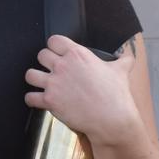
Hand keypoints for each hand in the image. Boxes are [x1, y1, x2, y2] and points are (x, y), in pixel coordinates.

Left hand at [24, 35, 140, 144]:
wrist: (112, 119)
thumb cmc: (116, 94)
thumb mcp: (121, 71)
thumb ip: (123, 59)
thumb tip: (128, 54)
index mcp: (77, 55)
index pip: (54, 40)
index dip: (55, 46)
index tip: (58, 53)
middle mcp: (63, 66)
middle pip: (40, 55)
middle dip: (45, 62)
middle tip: (52, 70)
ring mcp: (54, 83)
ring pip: (30, 74)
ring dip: (35, 79)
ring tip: (42, 83)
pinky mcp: (49, 101)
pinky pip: (29, 97)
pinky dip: (32, 99)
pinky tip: (38, 100)